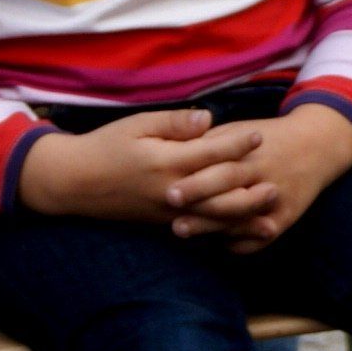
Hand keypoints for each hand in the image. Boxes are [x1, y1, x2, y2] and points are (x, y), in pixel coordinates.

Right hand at [16, 109, 266, 221]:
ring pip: (214, 217)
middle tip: (277, 179)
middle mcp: (170, 190)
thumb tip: (210, 119)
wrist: (74, 182)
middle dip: (250, 187)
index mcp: (165, 161)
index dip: (237, 144)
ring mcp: (167, 212)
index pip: (210, 153)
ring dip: (245, 216)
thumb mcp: (138, 125)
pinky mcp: (163, 223)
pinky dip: (225, 230)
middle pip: (219, 192)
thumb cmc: (106, 146)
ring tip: (271, 211)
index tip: (260, 135)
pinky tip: (245, 231)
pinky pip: (201, 229)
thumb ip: (175, 123)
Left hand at [167, 105, 351, 251]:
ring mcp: (277, 199)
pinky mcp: (287, 217)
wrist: (316, 144)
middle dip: (200, 208)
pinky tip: (215, 240)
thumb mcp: (238, 130)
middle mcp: (264, 176)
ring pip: (242, 220)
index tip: (169, 191)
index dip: (195, 182)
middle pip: (230, 195)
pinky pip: (260, 238)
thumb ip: (207, 141)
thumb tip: (171, 150)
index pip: (220, 168)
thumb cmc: (266, 137)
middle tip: (172, 220)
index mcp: (250, 152)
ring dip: (211, 229)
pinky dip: (237, 243)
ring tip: (181, 231)